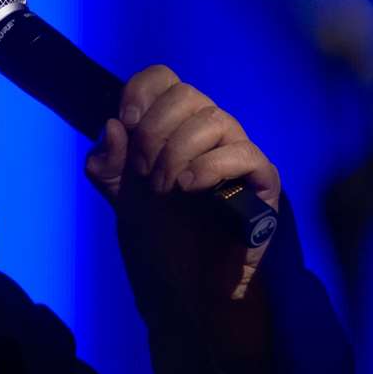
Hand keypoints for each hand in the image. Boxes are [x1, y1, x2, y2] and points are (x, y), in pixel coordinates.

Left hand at [84, 65, 280, 306]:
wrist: (186, 293)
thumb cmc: (160, 244)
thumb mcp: (121, 201)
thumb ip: (109, 165)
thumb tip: (113, 125)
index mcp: (172, 130)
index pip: (164, 79)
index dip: (142, 91)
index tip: (127, 122)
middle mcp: (207, 136)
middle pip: (187, 94)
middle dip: (155, 131)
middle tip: (145, 173)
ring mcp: (237, 156)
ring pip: (215, 118)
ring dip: (177, 153)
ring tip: (165, 189)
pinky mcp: (263, 183)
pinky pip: (245, 153)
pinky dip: (209, 167)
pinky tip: (189, 189)